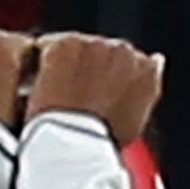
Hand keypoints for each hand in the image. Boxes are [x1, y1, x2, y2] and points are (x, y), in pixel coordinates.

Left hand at [25, 32, 165, 142]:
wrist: (76, 144)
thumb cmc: (102, 143)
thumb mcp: (135, 121)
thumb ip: (143, 89)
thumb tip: (155, 61)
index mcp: (147, 71)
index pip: (128, 63)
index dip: (106, 78)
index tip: (92, 92)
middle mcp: (124, 52)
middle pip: (101, 51)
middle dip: (86, 67)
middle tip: (67, 93)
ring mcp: (95, 45)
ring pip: (74, 47)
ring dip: (63, 63)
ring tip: (48, 91)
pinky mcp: (66, 45)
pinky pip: (47, 45)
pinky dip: (38, 61)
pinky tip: (34, 83)